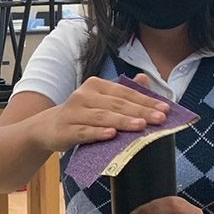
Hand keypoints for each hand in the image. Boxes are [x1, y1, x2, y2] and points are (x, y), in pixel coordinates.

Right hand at [30, 73, 169, 151]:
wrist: (49, 127)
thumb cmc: (82, 114)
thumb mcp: (101, 100)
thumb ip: (123, 91)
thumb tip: (144, 78)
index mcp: (95, 85)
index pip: (124, 92)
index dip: (145, 100)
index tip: (164, 109)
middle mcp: (83, 95)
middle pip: (116, 104)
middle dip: (140, 112)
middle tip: (159, 119)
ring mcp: (73, 112)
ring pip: (102, 117)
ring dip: (123, 122)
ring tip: (141, 126)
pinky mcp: (66, 130)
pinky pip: (84, 132)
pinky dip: (98, 133)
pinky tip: (111, 135)